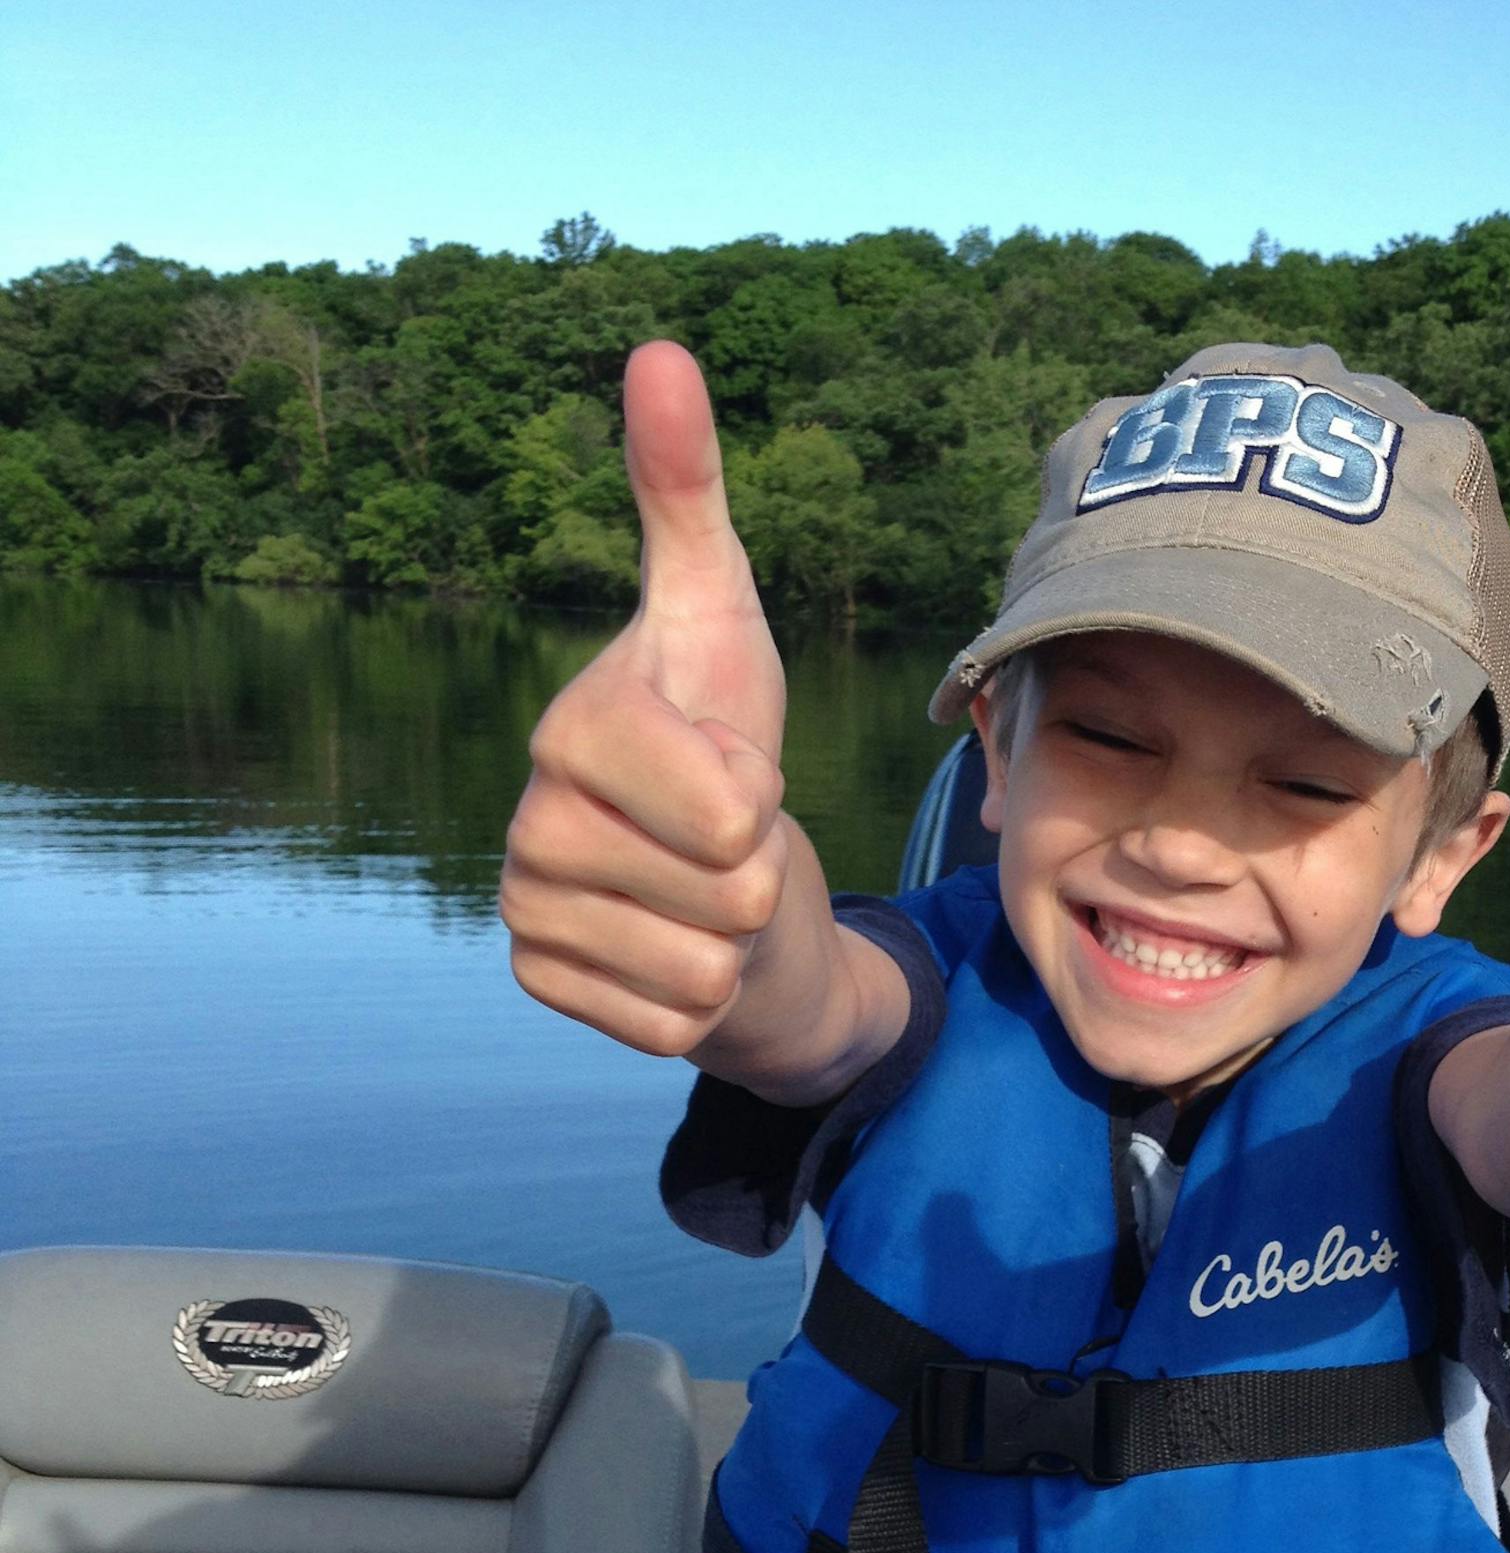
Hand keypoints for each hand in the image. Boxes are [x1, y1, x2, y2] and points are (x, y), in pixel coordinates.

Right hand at [500, 341, 788, 1056]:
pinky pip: (678, 1025)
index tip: (734, 769)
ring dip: (733, 942)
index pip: (729, 805)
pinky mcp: (542, 990)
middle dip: (757, 872)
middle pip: (731, 889)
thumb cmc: (728, 740)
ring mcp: (525, 912)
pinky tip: (672, 951)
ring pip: (708, 967)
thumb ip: (688, 496)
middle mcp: (526, 822)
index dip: (762, 799)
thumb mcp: (725, 618)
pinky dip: (703, 1001)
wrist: (719, 881)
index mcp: (576, 729)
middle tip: (721, 842)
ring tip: (700, 894)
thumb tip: (658, 348)